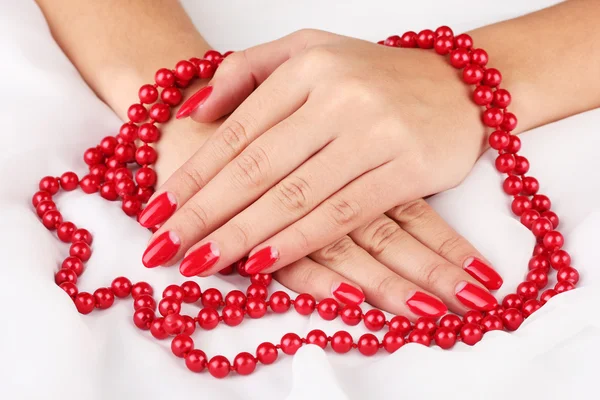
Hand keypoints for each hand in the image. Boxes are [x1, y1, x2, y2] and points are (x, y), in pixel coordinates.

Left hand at [146, 84, 500, 318]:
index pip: (238, 130)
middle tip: (163, 247)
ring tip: (200, 263)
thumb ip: (248, 72)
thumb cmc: (376, 75)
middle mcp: (339, 96)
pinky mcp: (407, 170)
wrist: (462, 84)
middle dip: (204, 213)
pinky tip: (263, 263)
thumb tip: (197, 114)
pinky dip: (300, 241)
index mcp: (308, 67)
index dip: (194, 174)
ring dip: (242, 234)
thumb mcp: (311, 52)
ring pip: (295, 195)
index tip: (157, 210)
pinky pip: (342, 214)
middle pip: (257, 167)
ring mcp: (376, 132)